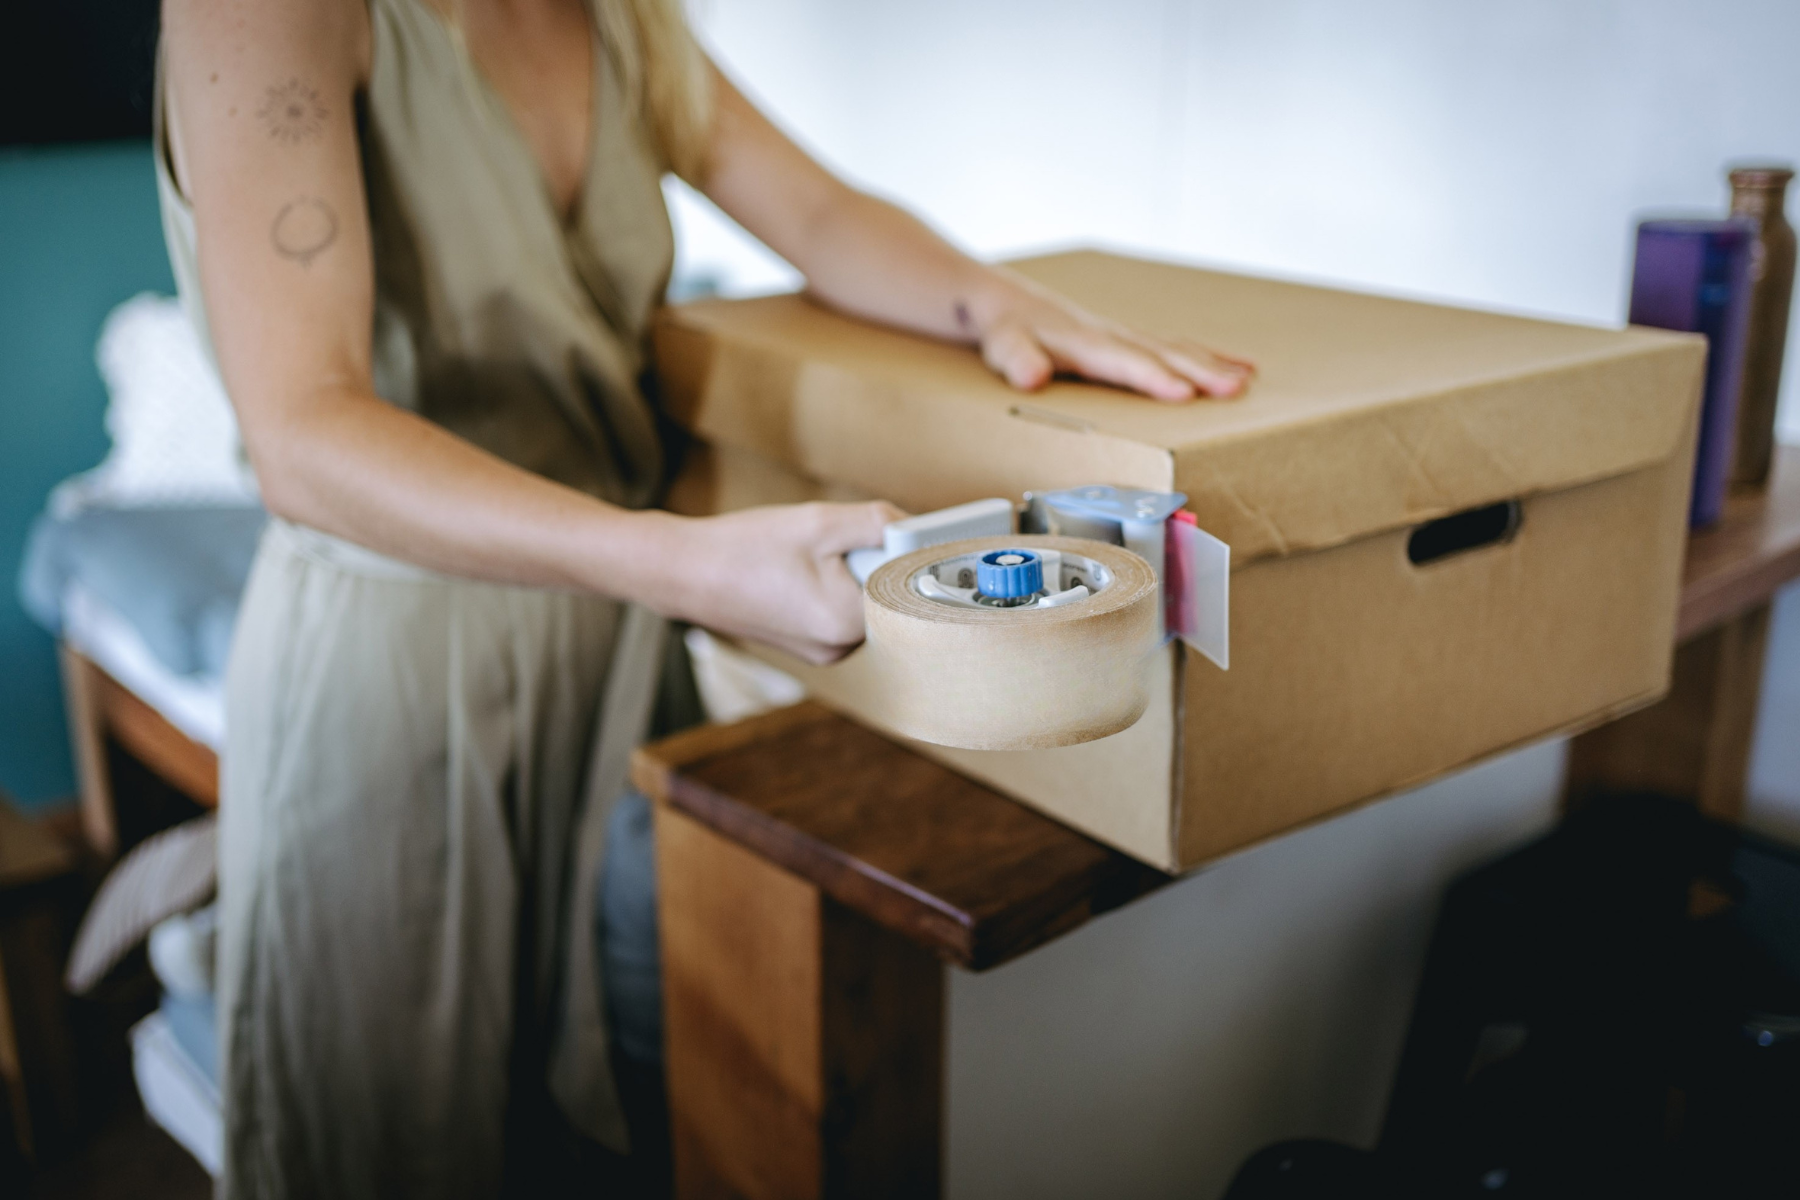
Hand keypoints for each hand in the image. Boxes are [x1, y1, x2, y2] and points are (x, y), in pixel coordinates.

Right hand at [656, 500, 905, 664]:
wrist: (683, 573)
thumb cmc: (745, 548)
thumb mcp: (819, 522)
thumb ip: (879, 523)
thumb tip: (918, 529)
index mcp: (849, 623)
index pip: (909, 583)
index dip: (903, 550)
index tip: (887, 531)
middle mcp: (842, 648)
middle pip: (889, 593)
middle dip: (873, 559)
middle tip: (835, 541)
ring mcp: (825, 652)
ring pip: (865, 600)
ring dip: (852, 572)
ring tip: (808, 556)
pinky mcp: (809, 647)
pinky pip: (841, 610)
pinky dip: (832, 586)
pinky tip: (798, 571)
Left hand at [969, 271, 1254, 401]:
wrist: (1002, 302)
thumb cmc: (1004, 330)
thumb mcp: (1002, 347)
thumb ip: (1018, 359)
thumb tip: (1032, 376)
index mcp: (1084, 342)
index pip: (1125, 362)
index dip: (1155, 377)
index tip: (1186, 393)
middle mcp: (1111, 335)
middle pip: (1162, 352)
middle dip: (1202, 370)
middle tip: (1237, 388)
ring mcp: (1123, 335)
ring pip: (1174, 347)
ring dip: (1212, 363)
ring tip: (1248, 378)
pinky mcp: (1126, 339)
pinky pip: (1171, 347)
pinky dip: (1204, 354)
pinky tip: (1234, 363)